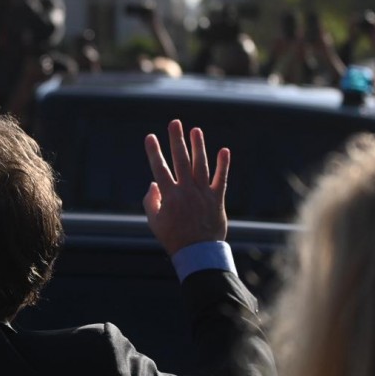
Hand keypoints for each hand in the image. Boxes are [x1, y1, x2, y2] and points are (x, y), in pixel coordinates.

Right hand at [143, 121, 229, 254]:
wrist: (197, 252)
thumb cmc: (173, 238)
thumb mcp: (154, 222)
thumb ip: (151, 201)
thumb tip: (153, 184)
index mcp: (169, 195)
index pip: (159, 168)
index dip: (154, 151)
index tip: (150, 137)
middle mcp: (186, 190)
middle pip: (181, 160)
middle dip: (176, 139)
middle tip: (175, 123)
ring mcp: (203, 193)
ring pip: (201, 165)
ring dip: (198, 146)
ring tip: (195, 130)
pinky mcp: (217, 199)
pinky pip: (222, 179)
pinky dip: (223, 165)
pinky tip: (224, 150)